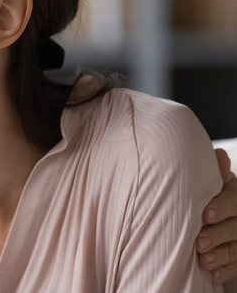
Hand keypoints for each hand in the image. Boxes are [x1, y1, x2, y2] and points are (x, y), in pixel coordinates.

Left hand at [197, 148, 236, 284]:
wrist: (214, 210)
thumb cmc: (209, 193)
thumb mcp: (212, 181)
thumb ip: (215, 172)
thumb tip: (218, 155)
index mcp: (235, 195)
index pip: (233, 201)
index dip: (221, 208)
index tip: (205, 214)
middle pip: (235, 228)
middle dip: (217, 236)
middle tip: (198, 243)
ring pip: (235, 249)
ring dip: (219, 257)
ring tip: (202, 261)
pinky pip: (236, 266)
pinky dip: (224, 271)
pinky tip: (212, 276)